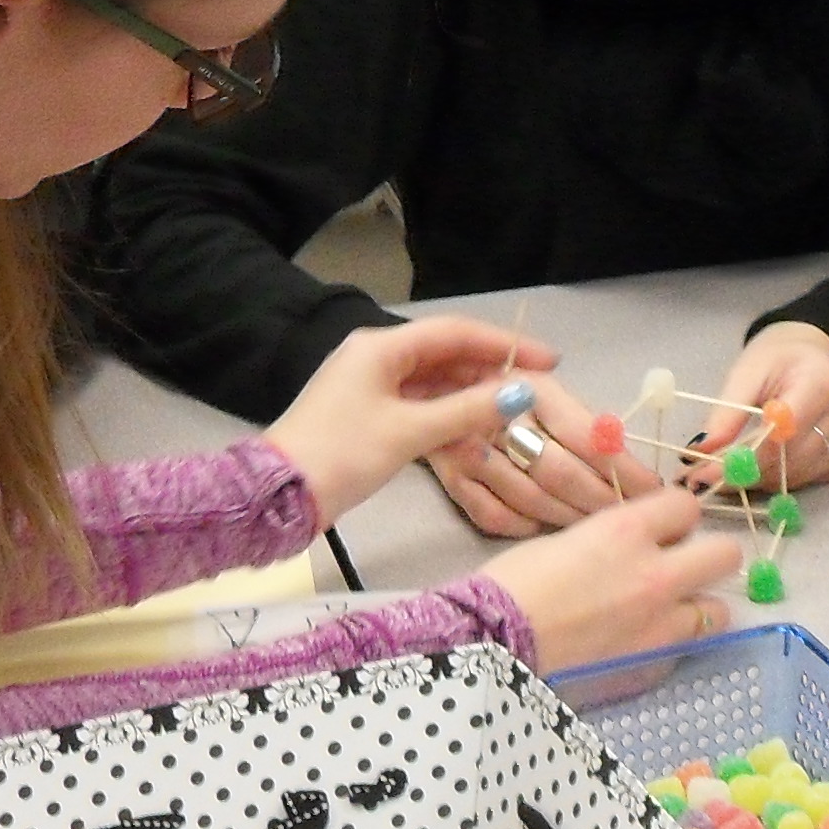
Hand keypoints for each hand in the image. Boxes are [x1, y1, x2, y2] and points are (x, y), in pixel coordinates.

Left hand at [267, 317, 550, 523]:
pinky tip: (474, 435)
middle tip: (533, 395)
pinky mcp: (367, 415)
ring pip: (433, 383)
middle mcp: (376, 357)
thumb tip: (520, 393)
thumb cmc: (342, 454)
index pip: (455, 333)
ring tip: (510, 416)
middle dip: (489, 373)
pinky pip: (418, 406)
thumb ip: (467, 411)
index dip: (505, 344)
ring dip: (470, 398)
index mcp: (381, 347)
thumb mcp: (409, 432)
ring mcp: (370, 387)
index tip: (548, 359)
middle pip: (445, 356)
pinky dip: (446, 418)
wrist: (280, 496)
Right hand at [424, 371, 655, 538]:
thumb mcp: (546, 390)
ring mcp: (469, 451)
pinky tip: (549, 529)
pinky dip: (526, 527)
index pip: (588, 438)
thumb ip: (584, 419)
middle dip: (602, 502)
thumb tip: (625, 454)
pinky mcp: (450, 478)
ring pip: (532, 500)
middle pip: (562, 475)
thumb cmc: (506, 392)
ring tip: (599, 530)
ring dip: (571, 519)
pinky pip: (494, 517)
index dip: (624, 470)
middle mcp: (498, 418)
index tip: (654, 492)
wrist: (432, 389)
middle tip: (630, 521)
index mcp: (532, 388)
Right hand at [479, 487, 743, 669]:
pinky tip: (642, 640)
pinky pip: (686, 646)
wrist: (493, 644)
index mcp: (626, 531)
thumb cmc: (512, 584)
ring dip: (697, 604)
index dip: (676, 515)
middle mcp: (656, 573)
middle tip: (680, 564)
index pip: (686, 505)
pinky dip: (673, 641)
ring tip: (667, 609)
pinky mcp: (653, 664)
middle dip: (707, 555)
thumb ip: (612, 537)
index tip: (663, 526)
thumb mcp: (566, 539)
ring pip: (717, 609)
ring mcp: (661, 623)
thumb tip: (634, 542)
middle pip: (725, 554)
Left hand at [687, 323, 828, 494]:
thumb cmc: (783, 357)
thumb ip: (726, 412)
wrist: (822, 351)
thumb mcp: (748, 371)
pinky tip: (773, 463)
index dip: (742, 459)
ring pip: (803, 475)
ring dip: (764, 480)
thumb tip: (700, 452)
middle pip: (793, 460)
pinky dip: (789, 478)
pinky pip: (817, 478)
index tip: (705, 474)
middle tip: (711, 478)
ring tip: (736, 469)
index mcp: (824, 380)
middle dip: (747, 474)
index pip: (781, 435)